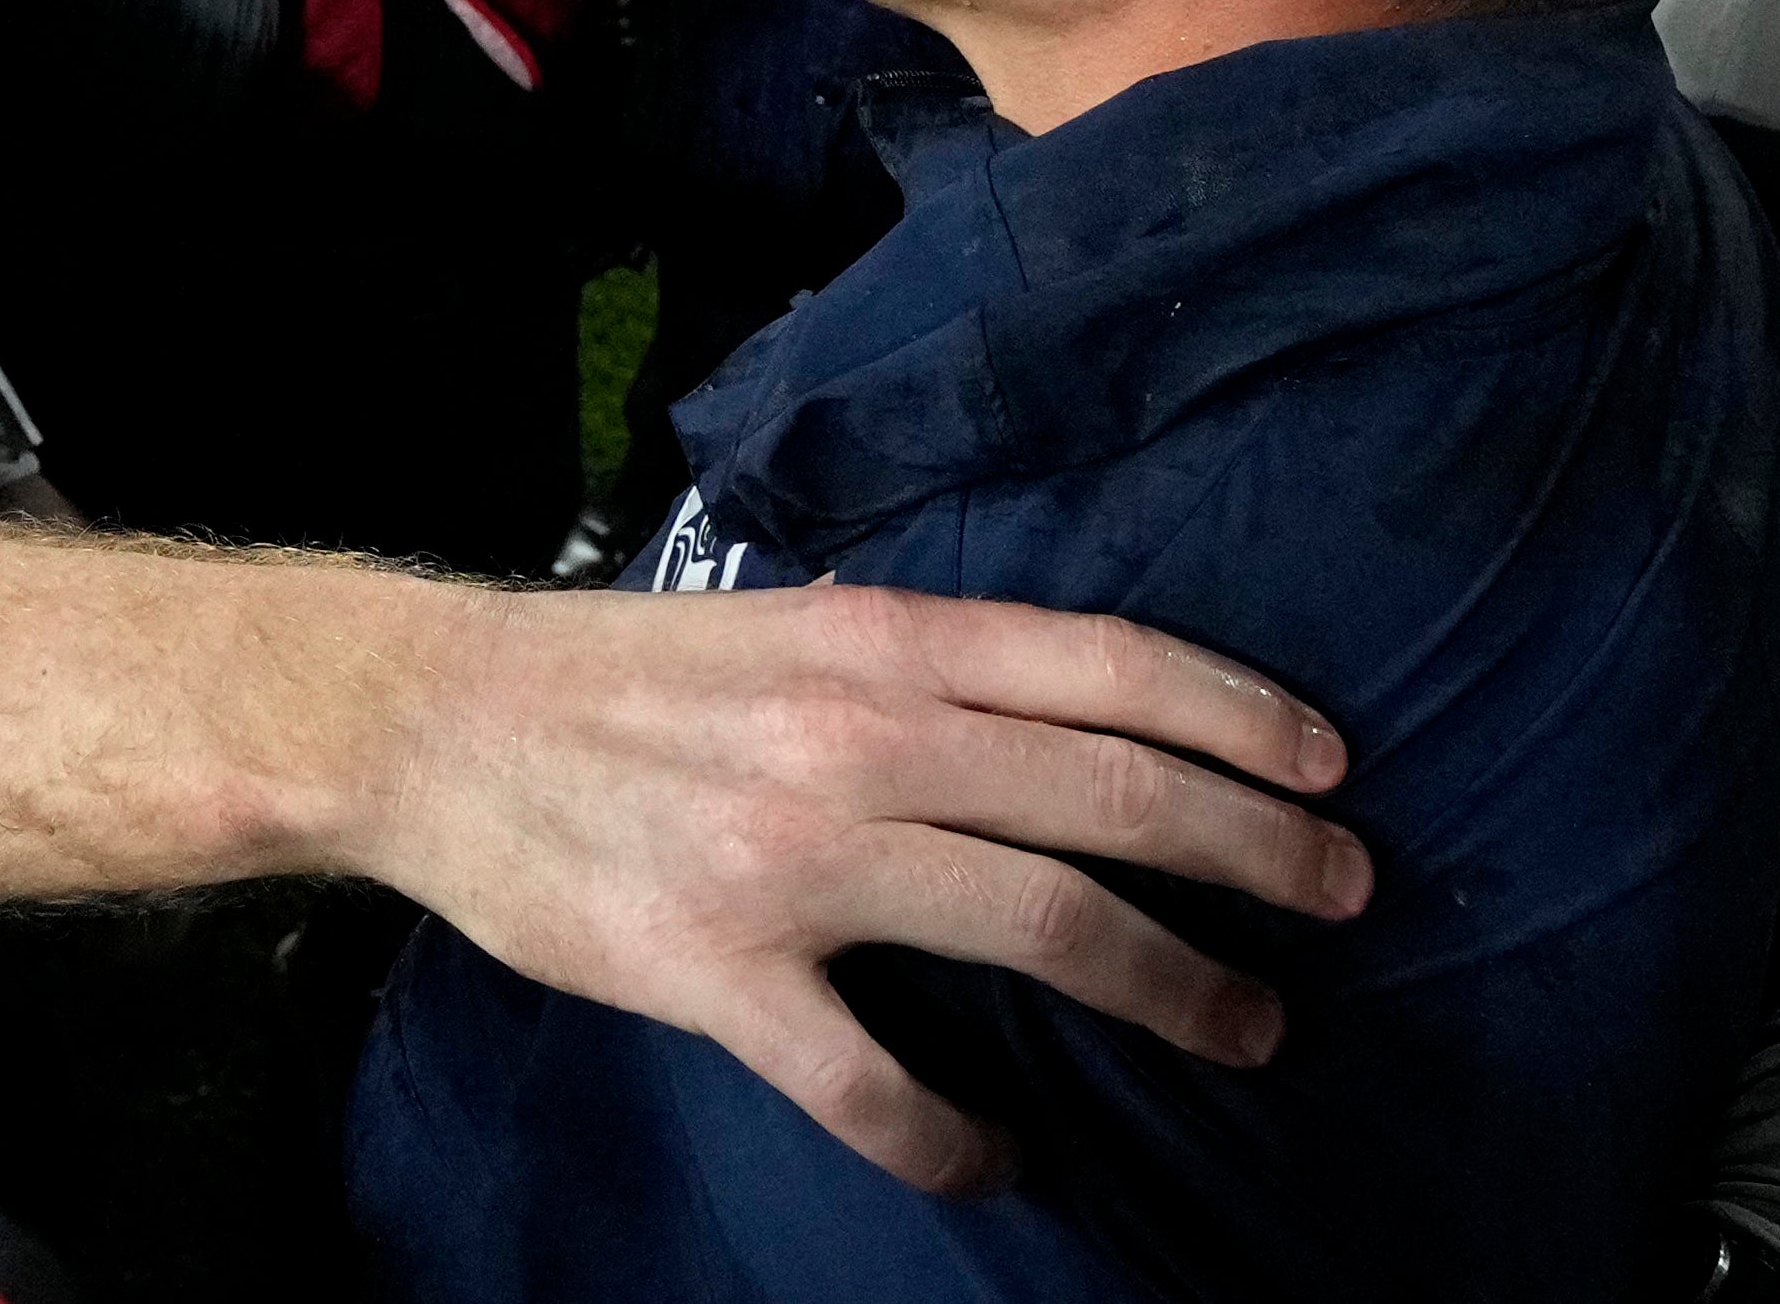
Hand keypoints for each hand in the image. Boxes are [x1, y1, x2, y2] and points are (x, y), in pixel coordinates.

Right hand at [363, 581, 1368, 1193]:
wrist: (434, 725)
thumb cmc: (623, 677)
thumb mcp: (792, 624)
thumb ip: (920, 666)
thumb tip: (1067, 718)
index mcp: (881, 642)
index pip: (1106, 667)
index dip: (1237, 716)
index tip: (1331, 768)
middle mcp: (859, 740)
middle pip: (1108, 796)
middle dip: (1253, 853)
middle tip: (1345, 898)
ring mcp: (794, 861)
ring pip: (1039, 923)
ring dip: (1168, 984)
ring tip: (1247, 1024)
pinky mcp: (718, 973)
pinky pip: (874, 1082)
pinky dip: (958, 1136)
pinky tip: (1002, 1155)